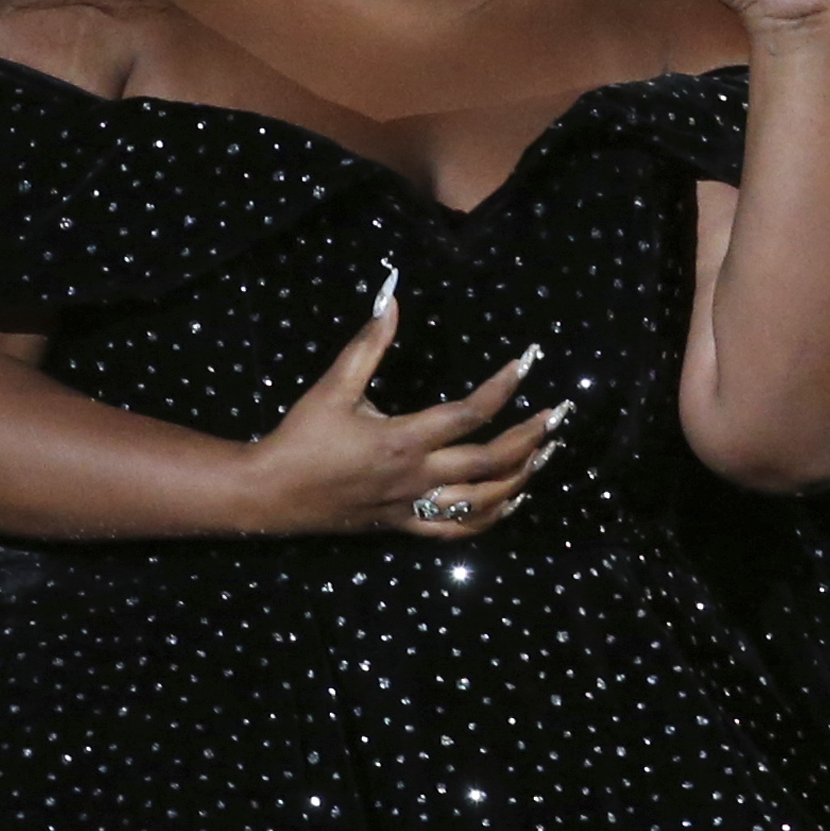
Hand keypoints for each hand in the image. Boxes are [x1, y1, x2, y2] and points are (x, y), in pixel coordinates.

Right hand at [237, 275, 563, 537]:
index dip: (503, 387)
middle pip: (490, 462)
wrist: (271, 495)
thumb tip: (392, 299)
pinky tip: (513, 500)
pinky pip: (458, 531)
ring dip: (520, 477)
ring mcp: (414, 506)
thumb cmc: (301, 437)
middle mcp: (417, 476)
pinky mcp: (405, 526)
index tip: (527, 362)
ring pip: (483, 501)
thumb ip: (368, 345)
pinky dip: (491, 518)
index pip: (468, 413)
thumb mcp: (333, 387)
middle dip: (530, 437)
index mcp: (403, 439)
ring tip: (545, 453)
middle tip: (558, 416)